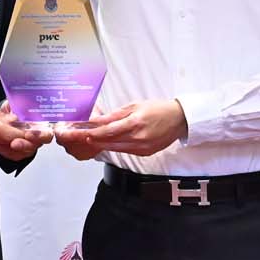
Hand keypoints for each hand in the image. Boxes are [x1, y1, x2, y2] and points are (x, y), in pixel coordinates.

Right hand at [0, 90, 49, 157]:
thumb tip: (8, 118)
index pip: (14, 136)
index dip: (30, 138)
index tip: (41, 135)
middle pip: (10, 147)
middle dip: (26, 144)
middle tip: (36, 136)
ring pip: (0, 147)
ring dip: (13, 142)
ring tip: (21, 131)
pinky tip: (1, 129)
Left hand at [55, 100, 186, 157]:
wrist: (179, 119)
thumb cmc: (158, 109)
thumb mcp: (135, 106)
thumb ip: (115, 115)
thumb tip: (99, 119)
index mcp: (135, 123)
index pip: (108, 130)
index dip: (93, 133)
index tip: (81, 133)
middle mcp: (138, 138)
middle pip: (109, 142)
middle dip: (93, 140)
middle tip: (80, 138)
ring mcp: (142, 148)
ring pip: (116, 148)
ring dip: (102, 144)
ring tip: (89, 140)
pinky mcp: (145, 153)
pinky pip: (125, 151)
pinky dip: (115, 147)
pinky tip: (107, 143)